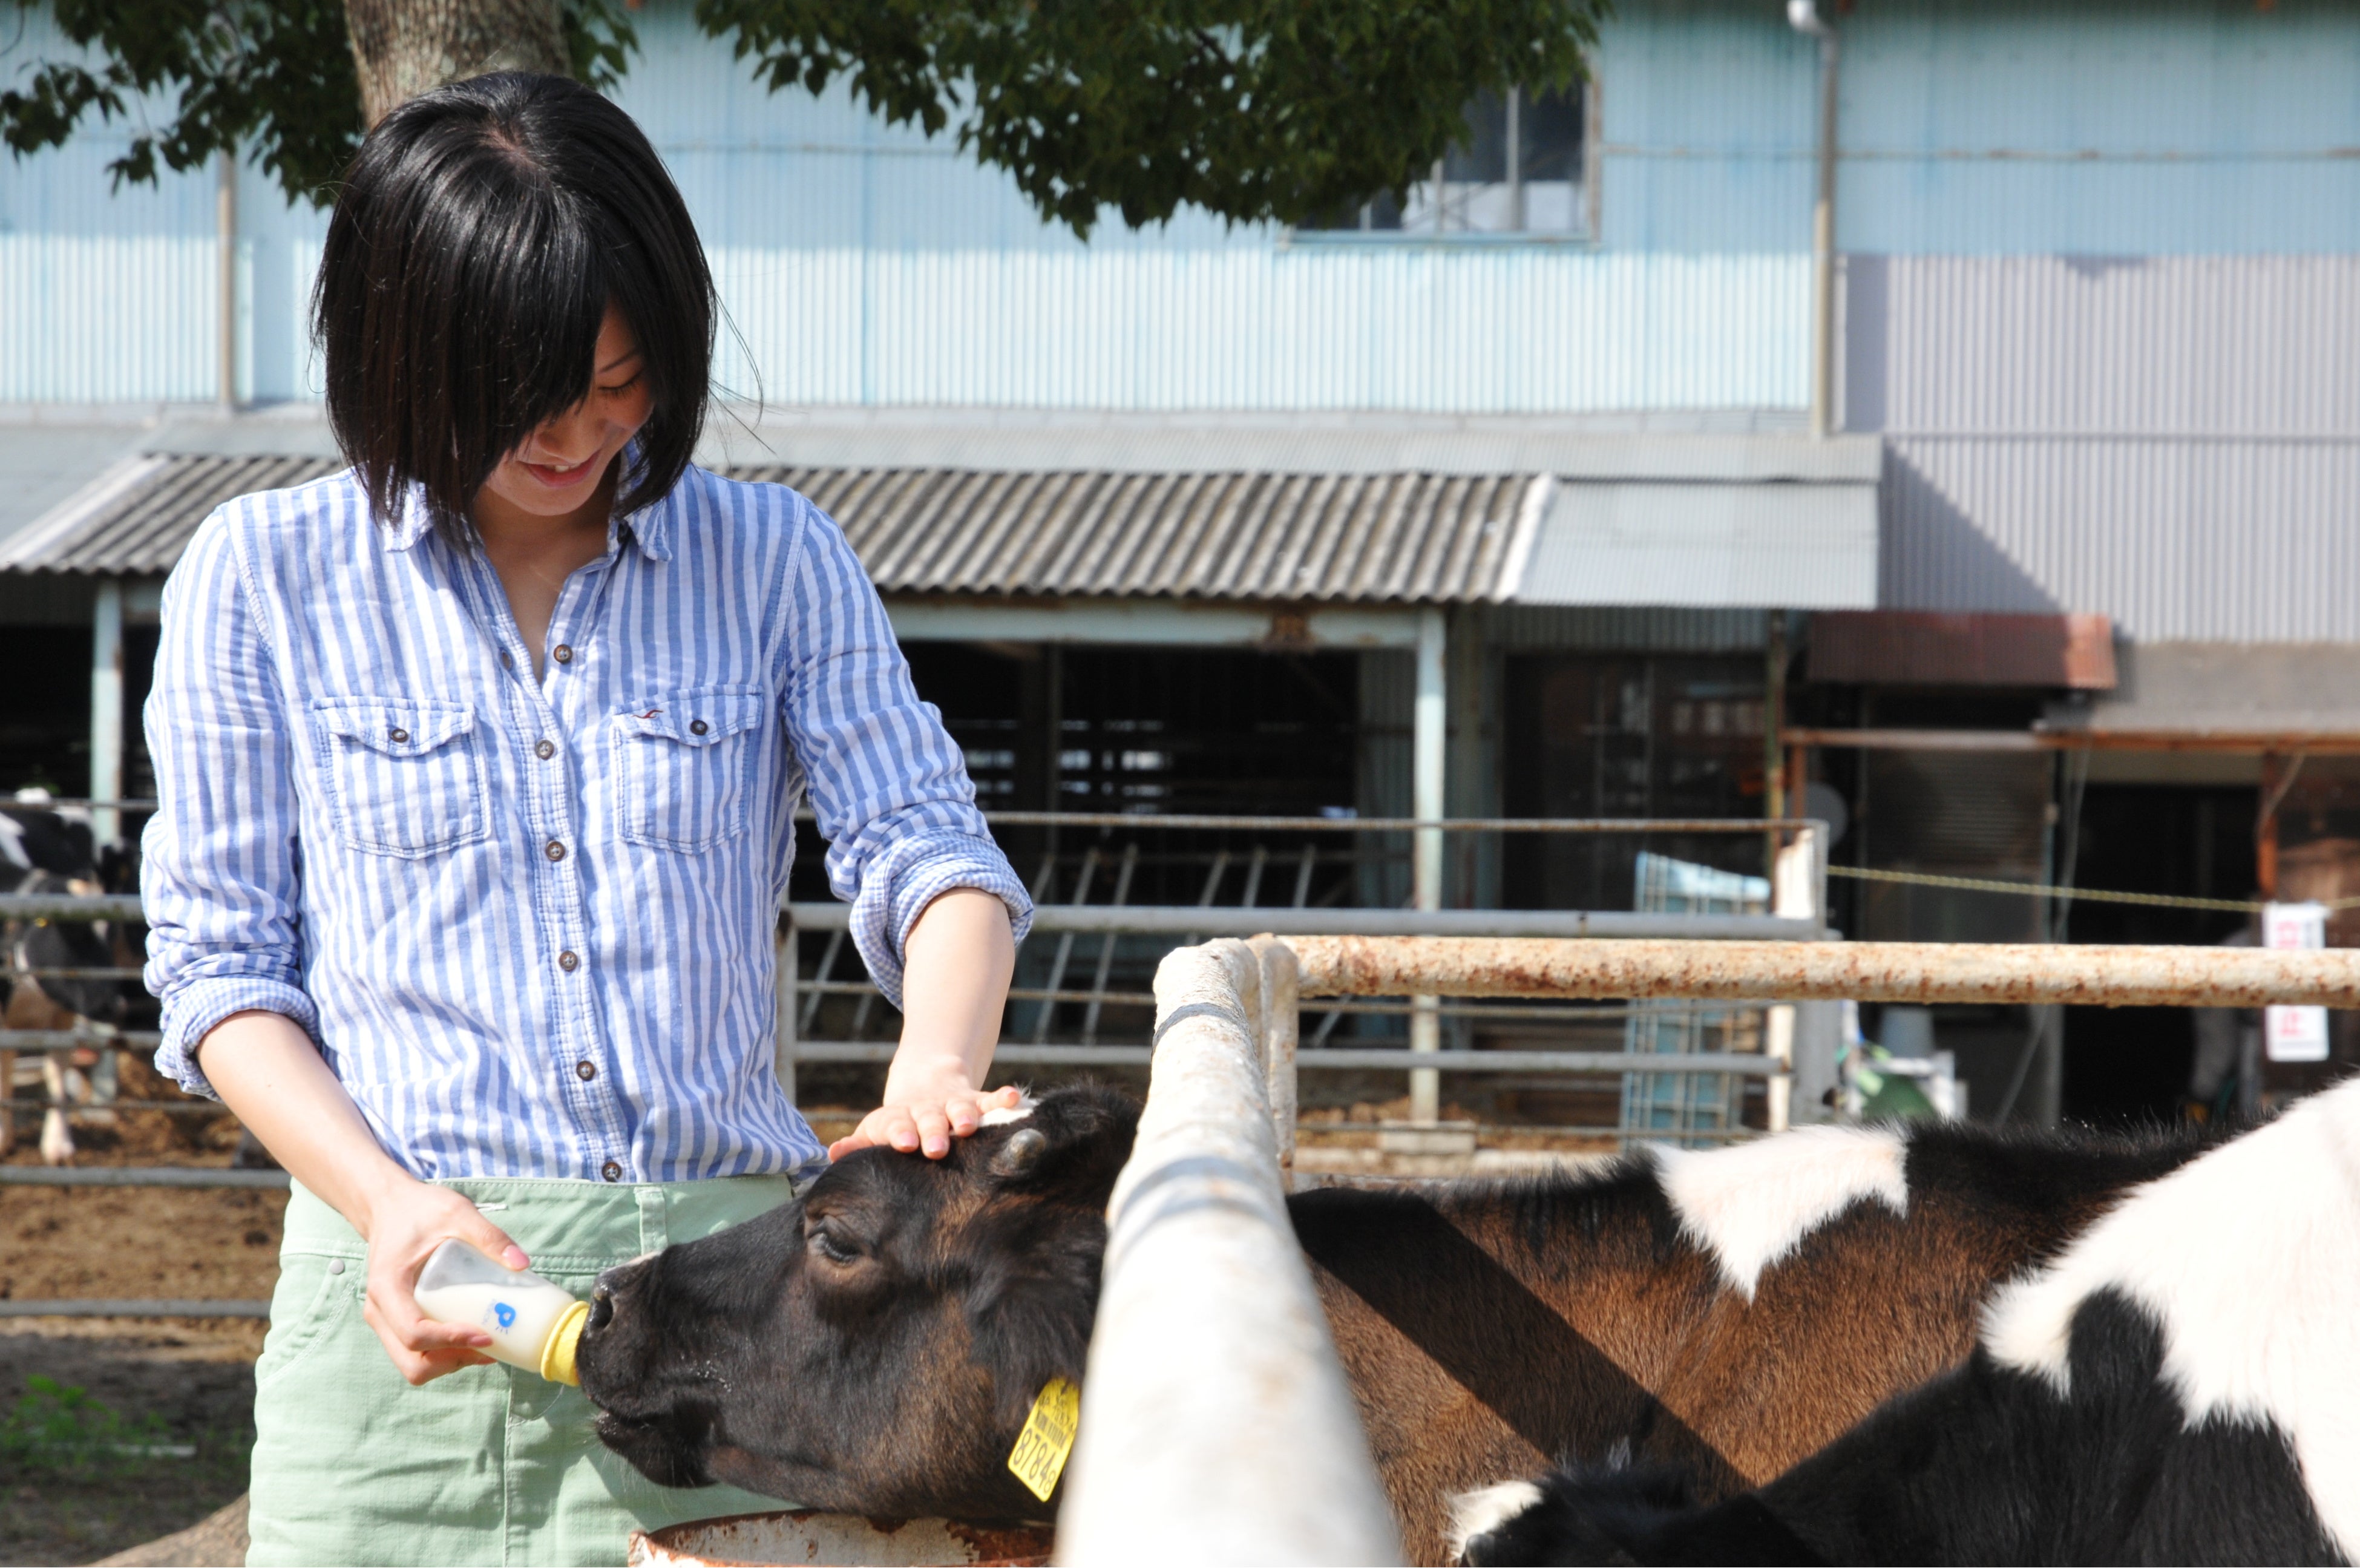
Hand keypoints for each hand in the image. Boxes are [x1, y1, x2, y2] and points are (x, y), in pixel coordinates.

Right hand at [358, 1176, 529, 1385]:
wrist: (389, 1206)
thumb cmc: (420, 1209)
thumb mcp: (457, 1213)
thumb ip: (489, 1236)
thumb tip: (522, 1264)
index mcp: (387, 1288)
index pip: (414, 1333)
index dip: (451, 1342)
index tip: (486, 1335)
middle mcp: (379, 1311)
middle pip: (412, 1362)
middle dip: (453, 1360)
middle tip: (490, 1343)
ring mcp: (384, 1320)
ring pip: (413, 1363)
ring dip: (449, 1361)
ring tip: (485, 1341)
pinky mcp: (394, 1321)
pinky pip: (415, 1352)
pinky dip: (442, 1354)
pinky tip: (470, 1337)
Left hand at [829, 1064, 1022, 1160]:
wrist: (924, 1085)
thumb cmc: (897, 1124)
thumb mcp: (875, 1131)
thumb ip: (857, 1144)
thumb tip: (832, 1153)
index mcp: (898, 1121)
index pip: (896, 1126)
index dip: (900, 1133)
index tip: (903, 1143)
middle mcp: (926, 1112)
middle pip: (929, 1119)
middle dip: (932, 1132)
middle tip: (935, 1147)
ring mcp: (951, 1106)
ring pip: (959, 1108)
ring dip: (964, 1115)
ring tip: (968, 1124)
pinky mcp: (975, 1102)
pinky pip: (990, 1099)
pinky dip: (1001, 1098)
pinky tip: (1013, 1097)